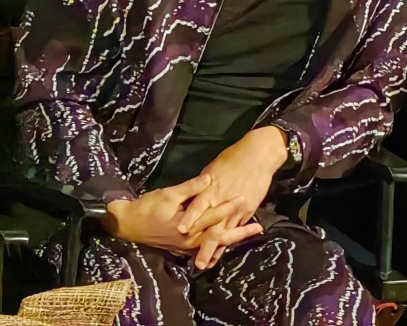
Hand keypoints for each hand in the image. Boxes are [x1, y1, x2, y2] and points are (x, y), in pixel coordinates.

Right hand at [102, 175, 261, 255]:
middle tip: (258, 227)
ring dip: (232, 238)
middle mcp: (190, 239)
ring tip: (249, 233)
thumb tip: (210, 178)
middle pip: (219, 237)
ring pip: (214, 243)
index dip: (230, 207)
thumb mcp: (169, 194)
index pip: (214, 216)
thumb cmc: (148, 207)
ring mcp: (186, 246)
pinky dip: (218, 243)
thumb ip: (191, 188)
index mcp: (188, 226)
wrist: (127, 224)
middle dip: (239, 232)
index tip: (244, 198)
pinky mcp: (183, 247)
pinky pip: (205, 246)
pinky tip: (229, 240)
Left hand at [179, 126, 288, 268]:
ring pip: (225, 232)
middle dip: (205, 246)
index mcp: (212, 190)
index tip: (181, 231)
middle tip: (197, 263)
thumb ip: (201, 187)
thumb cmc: (233, 158)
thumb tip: (193, 197)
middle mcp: (223, 202)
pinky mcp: (248, 210)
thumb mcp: (212, 168)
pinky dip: (230, 238)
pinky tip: (225, 249)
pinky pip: (237, 227)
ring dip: (217, 248)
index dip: (190, 219)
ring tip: (209, 263)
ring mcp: (237, 208)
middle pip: (212, 227)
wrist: (259, 155)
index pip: (198, 207)